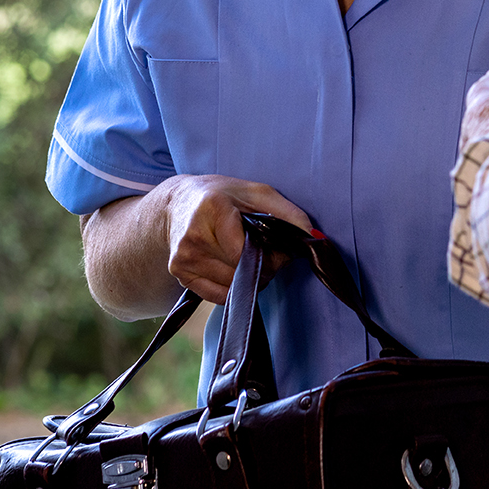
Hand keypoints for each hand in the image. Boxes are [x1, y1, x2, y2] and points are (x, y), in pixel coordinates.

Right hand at [160, 174, 311, 304]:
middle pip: (239, 272)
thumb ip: (288, 212)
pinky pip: (216, 296)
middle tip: (269, 256)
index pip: (244, 252)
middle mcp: (193, 237)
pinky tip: (235, 271)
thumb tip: (312, 237)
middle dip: (262, 269)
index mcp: (212, 210)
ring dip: (249, 281)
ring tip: (251, 261)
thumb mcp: (256, 192)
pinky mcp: (179, 273)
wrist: (176, 203)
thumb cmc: (220, 195)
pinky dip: (232, 289)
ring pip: (230, 287)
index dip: (269, 259)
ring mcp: (183, 258)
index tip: (280, 253)